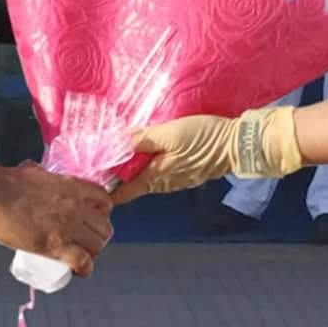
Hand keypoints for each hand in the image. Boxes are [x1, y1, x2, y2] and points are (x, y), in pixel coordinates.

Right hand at [0, 162, 112, 277]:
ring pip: (97, 246)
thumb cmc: (6, 182)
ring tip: (79, 257)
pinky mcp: (55, 245)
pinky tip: (78, 271)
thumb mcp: (35, 172)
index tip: (91, 221)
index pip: (104, 201)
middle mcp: (76, 206)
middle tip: (83, 242)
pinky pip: (82, 261)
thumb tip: (34, 172)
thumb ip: (41, 175)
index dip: (101, 214)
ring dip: (91, 254)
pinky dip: (84, 269)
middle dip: (97, 237)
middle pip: (104, 228)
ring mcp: (67, 225)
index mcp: (72, 186)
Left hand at [112, 107, 301, 204]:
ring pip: (147, 176)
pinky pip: (162, 170)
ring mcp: (176, 180)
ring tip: (122, 150)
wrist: (238, 144)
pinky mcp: (187, 171)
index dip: (105, 188)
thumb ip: (142, 140)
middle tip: (101, 157)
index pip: (122, 193)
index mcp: (155, 178)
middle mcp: (163, 184)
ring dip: (134, 167)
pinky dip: (151, 162)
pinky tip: (150, 149)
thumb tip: (115, 145)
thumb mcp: (169, 134)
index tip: (89, 181)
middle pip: (133, 184)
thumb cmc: (203, 139)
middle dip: (117, 175)